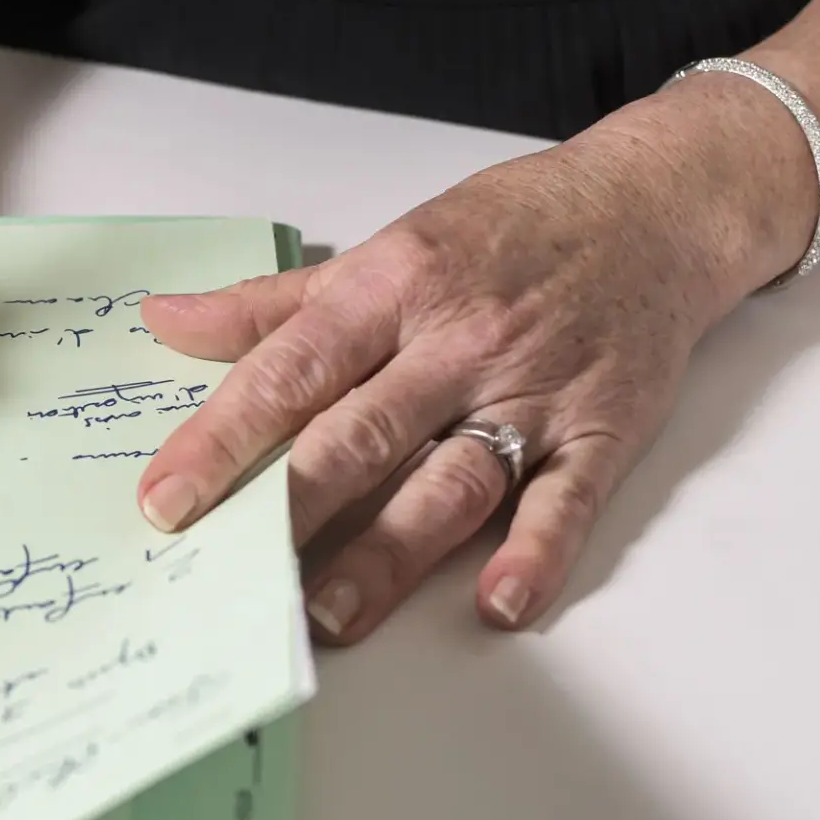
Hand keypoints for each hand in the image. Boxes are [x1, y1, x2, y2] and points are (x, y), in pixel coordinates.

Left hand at [135, 121, 789, 643]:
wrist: (654, 205)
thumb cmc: (508, 229)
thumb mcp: (385, 247)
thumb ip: (274, 305)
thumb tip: (165, 322)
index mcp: (393, 288)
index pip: (291, 370)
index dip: (223, 437)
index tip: (167, 498)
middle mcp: (458, 342)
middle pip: (362, 433)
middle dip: (291, 505)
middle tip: (232, 571)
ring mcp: (532, 390)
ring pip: (451, 479)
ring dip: (391, 552)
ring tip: (332, 614)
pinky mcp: (602, 429)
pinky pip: (568, 499)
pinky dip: (537, 551)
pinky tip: (500, 602)